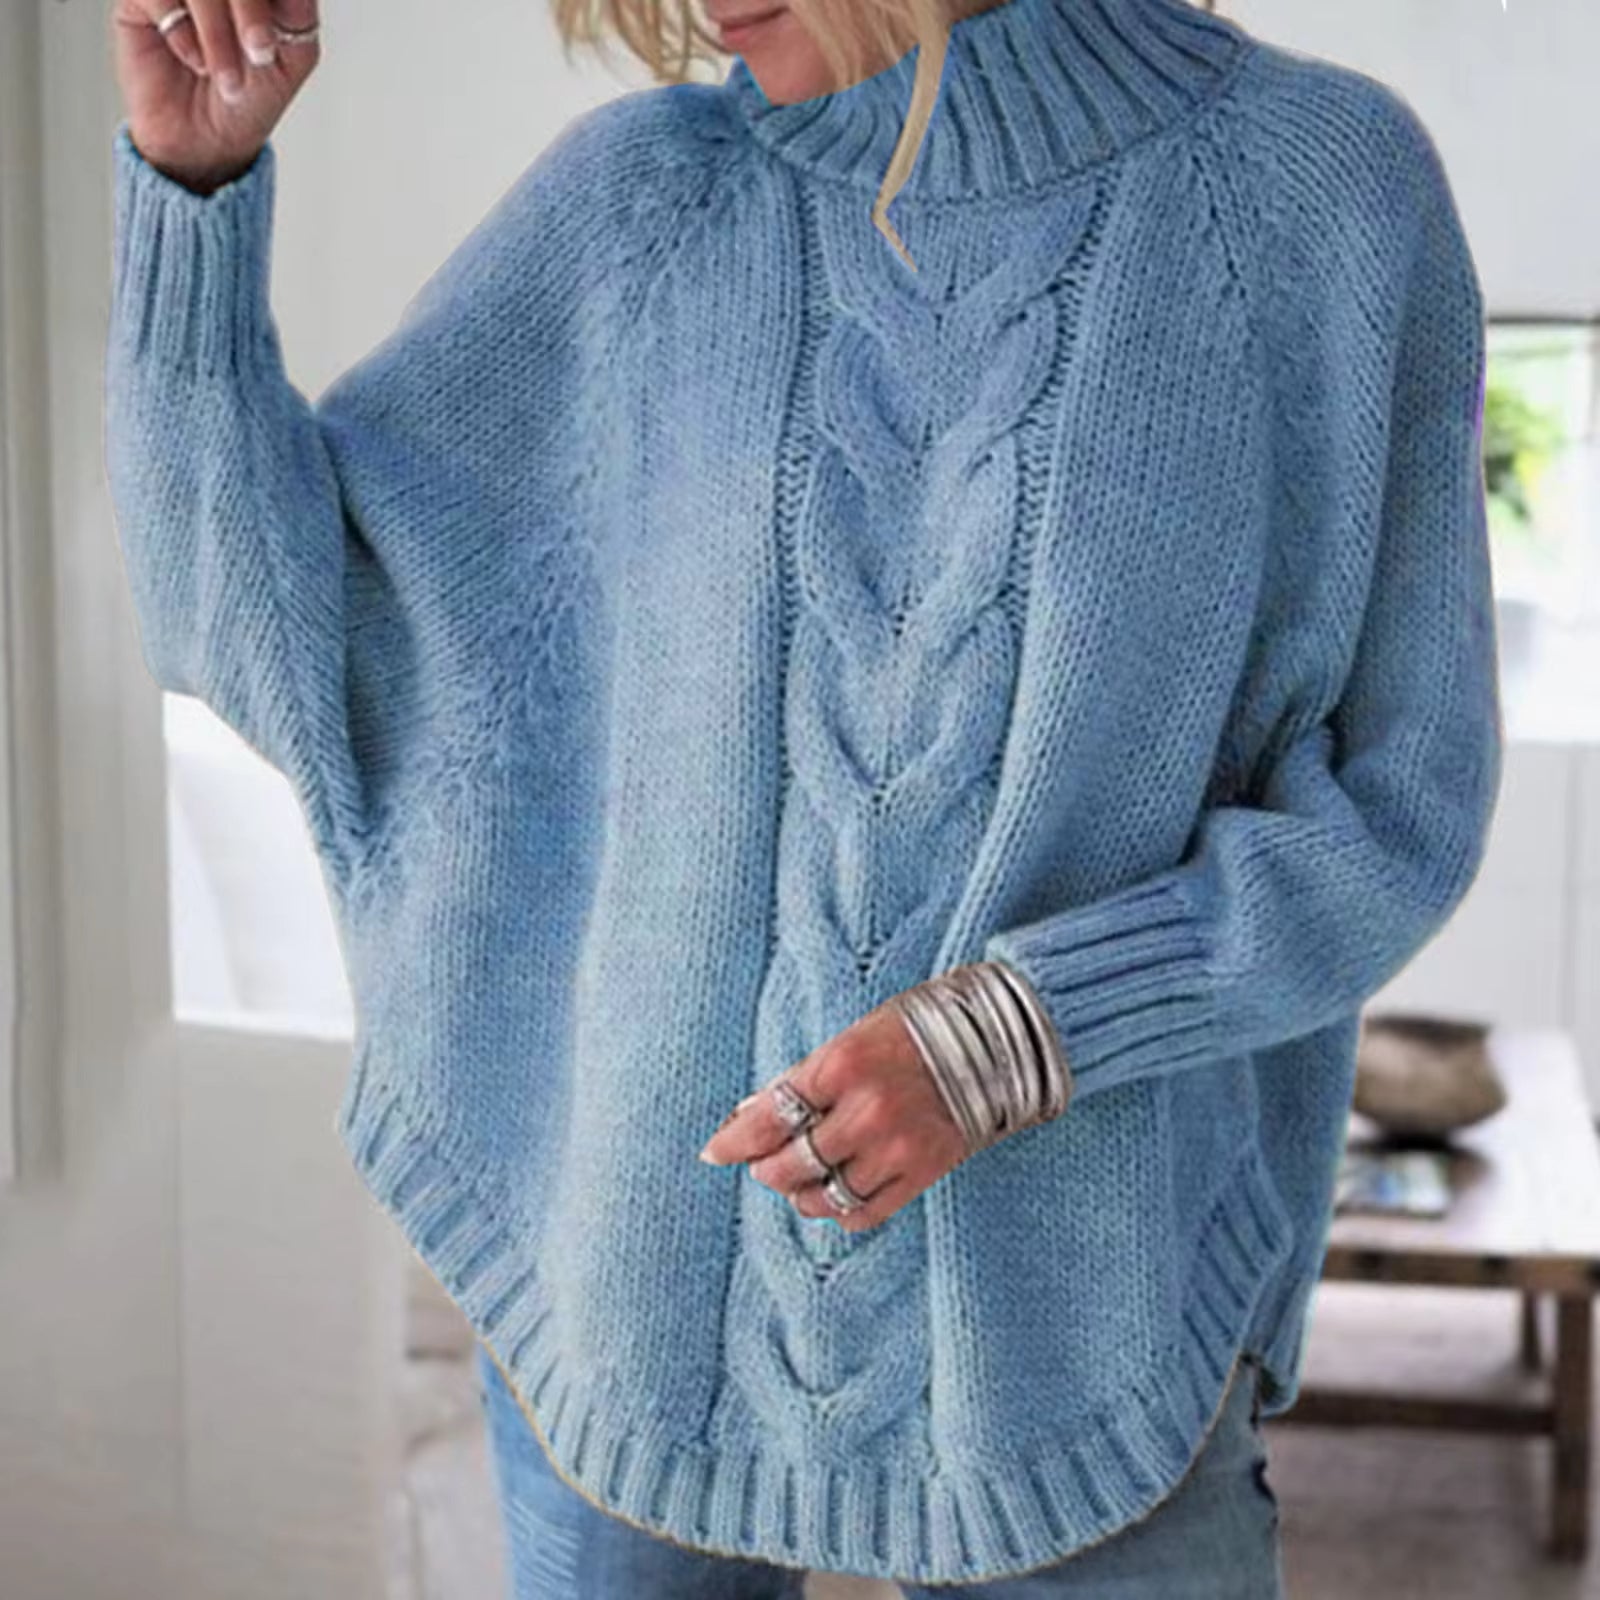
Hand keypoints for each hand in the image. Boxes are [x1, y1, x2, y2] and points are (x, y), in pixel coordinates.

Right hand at [112, 0, 321, 194]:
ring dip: (217, 33)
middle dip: (249, 11)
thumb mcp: (291, 57)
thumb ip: (298, 11)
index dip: (262, 4)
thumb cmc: (249, 96)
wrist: (206, 140)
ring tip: (228, 80)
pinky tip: (192, 61)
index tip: (272, 40)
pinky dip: (182, 34)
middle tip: (260, 53)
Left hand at [696, 996, 971, 1232]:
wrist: (996, 1041)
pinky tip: (834, 1197)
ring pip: (825, 1195)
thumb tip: (750, 1113)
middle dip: (767, 1169)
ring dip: (801, 1194)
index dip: (735, 1140)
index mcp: (842, 1063)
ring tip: (799, 1182)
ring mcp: (896, 1146)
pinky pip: (865, 1212)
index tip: (714, 1152)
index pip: (769, 1115)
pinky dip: (840, 1211)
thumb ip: (805, 1077)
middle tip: (762, 1165)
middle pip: (791, 1164)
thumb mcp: (852, 1037)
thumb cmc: (915, 1030)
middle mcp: (866, 1110)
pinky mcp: (923, 1172)